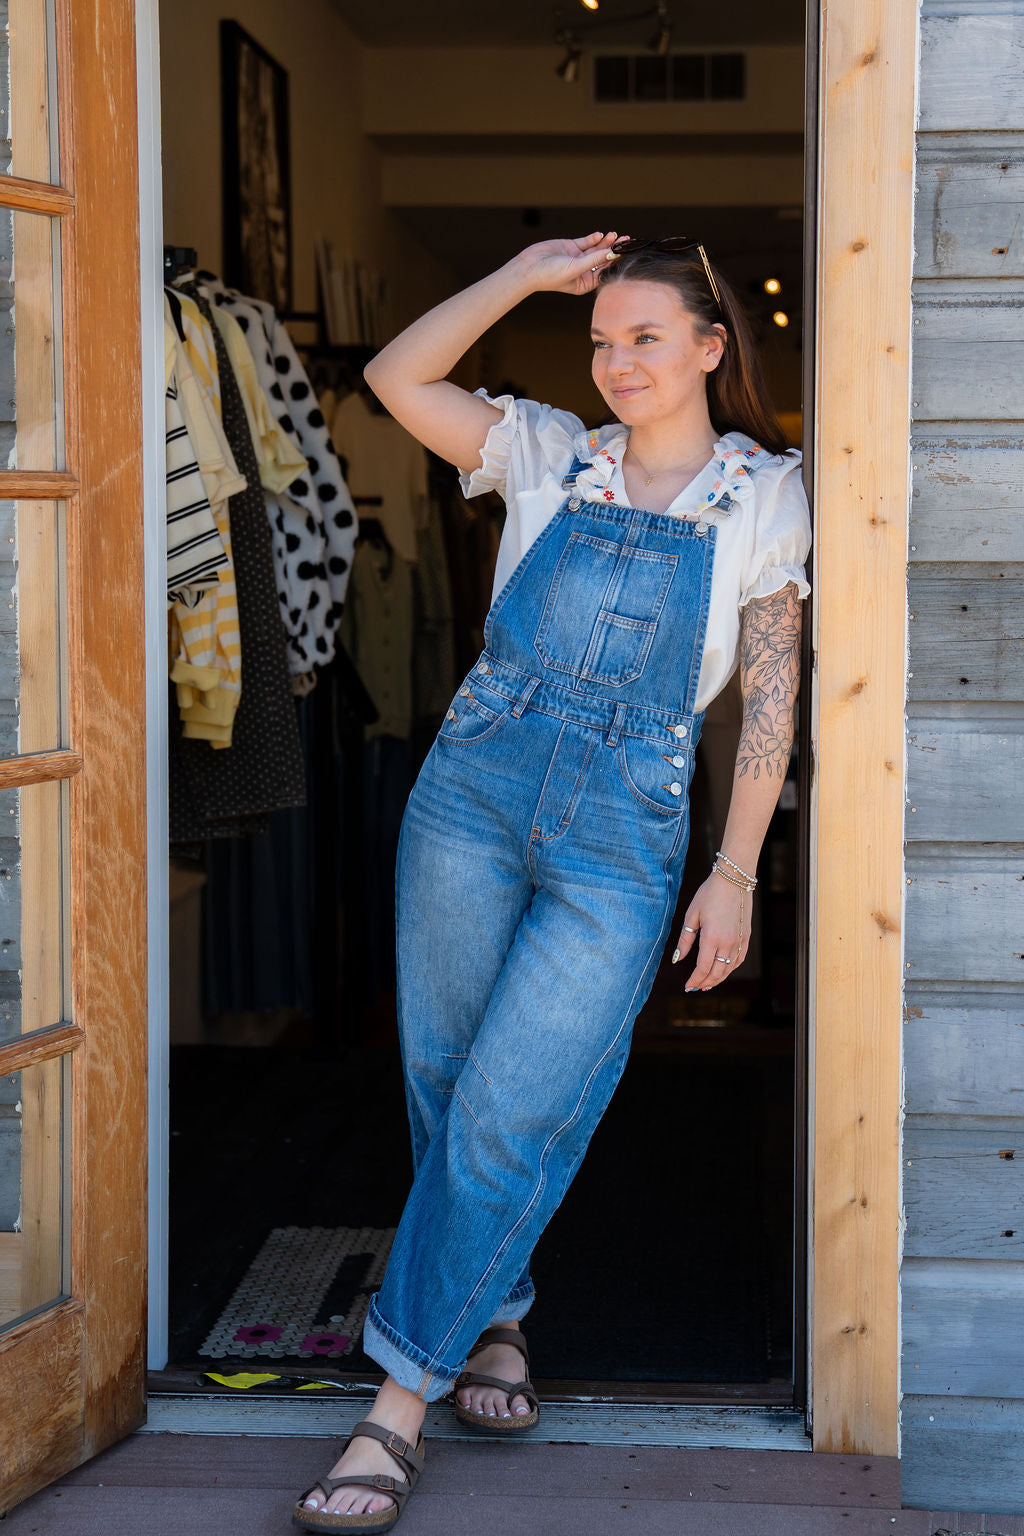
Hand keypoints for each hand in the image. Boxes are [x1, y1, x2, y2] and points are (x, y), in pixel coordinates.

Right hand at [511, 231, 624, 296]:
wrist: (530, 267)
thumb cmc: (551, 275)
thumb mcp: (575, 268)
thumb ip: (594, 259)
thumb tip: (612, 252)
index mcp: (585, 283)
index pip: (604, 271)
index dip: (615, 262)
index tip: (625, 253)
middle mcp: (583, 271)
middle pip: (602, 259)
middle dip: (613, 249)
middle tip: (625, 240)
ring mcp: (577, 258)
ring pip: (595, 249)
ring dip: (604, 242)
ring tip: (614, 235)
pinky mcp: (571, 247)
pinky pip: (586, 242)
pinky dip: (593, 238)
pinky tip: (600, 235)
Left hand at [672, 871, 751, 991]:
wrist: (734, 879)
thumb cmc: (709, 894)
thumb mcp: (692, 915)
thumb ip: (685, 940)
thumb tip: (676, 959)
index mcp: (712, 938)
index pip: (703, 968)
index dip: (695, 980)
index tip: (687, 986)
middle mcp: (728, 943)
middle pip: (717, 972)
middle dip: (705, 983)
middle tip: (694, 988)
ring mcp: (739, 941)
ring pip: (729, 969)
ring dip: (718, 979)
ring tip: (707, 984)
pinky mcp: (746, 937)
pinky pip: (739, 959)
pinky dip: (730, 969)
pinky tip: (723, 971)